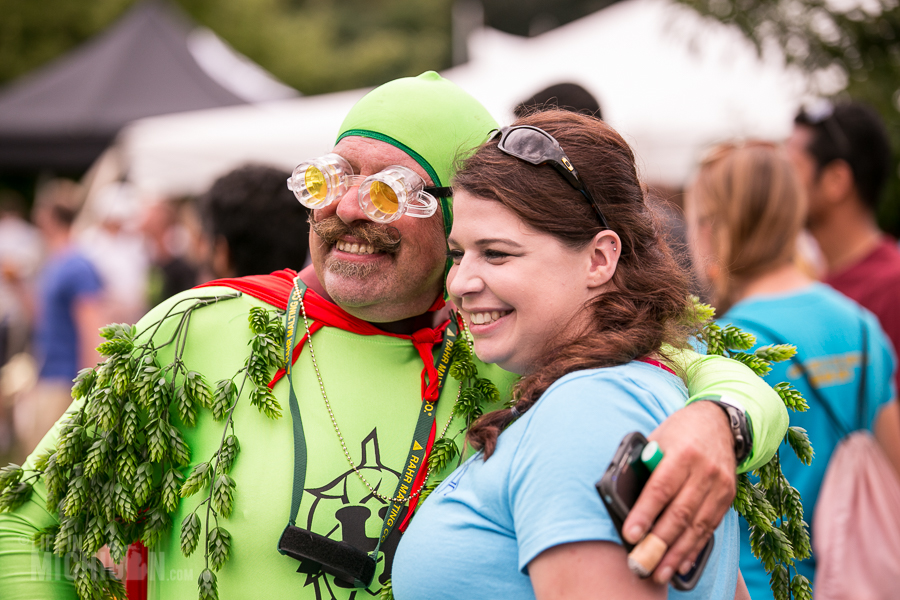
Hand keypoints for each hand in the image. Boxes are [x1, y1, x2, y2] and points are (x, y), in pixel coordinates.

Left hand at [622, 401, 735, 583]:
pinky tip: (682, 563)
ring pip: (697, 525)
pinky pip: (710, 527)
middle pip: (680, 512)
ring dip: (678, 553)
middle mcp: (704, 471)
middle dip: (660, 542)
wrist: (718, 422)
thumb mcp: (657, 438)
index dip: (645, 513)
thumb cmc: (678, 432)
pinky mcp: (728, 497)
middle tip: (642, 563)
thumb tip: (623, 497)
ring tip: (661, 572)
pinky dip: (695, 547)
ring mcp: (719, 486)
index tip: (630, 534)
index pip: (660, 488)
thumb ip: (644, 465)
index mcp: (682, 453)